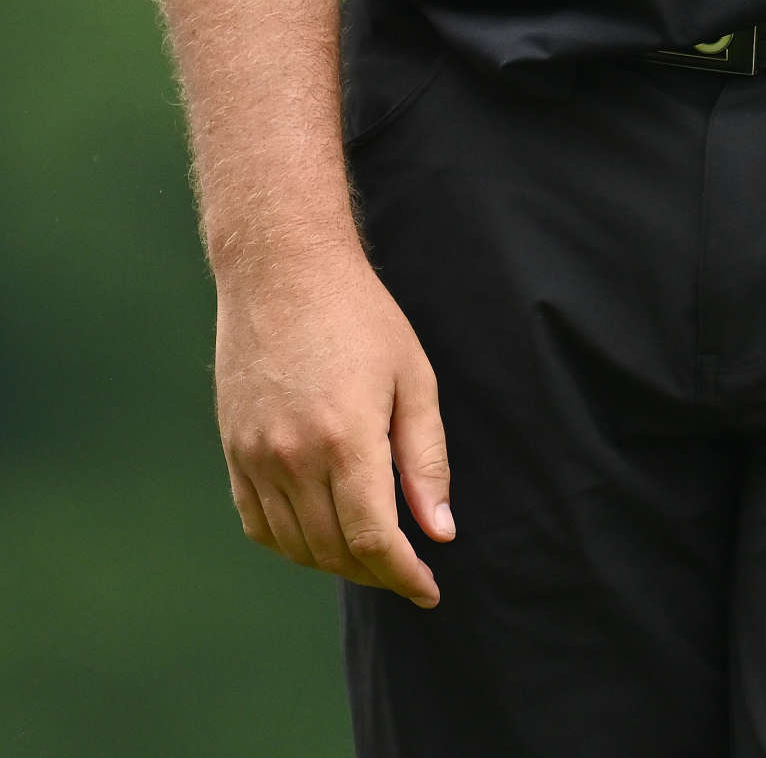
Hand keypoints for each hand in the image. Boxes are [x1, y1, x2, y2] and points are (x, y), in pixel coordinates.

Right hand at [214, 238, 452, 605]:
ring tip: (370, 552)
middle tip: (407, 569)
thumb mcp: (412, 378)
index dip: (403, 576)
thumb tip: (439, 531)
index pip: (372, 540)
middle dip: (376, 572)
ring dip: (335, 563)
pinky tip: (320, 532)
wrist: (283, 270)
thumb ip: (425, 459)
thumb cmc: (361, 317)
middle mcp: (294, 457)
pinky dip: (291, 544)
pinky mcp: (233, 451)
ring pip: (295, 546)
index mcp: (346, 438)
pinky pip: (258, 525)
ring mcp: (257, 457)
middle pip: (334, 552)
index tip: (429, 589)